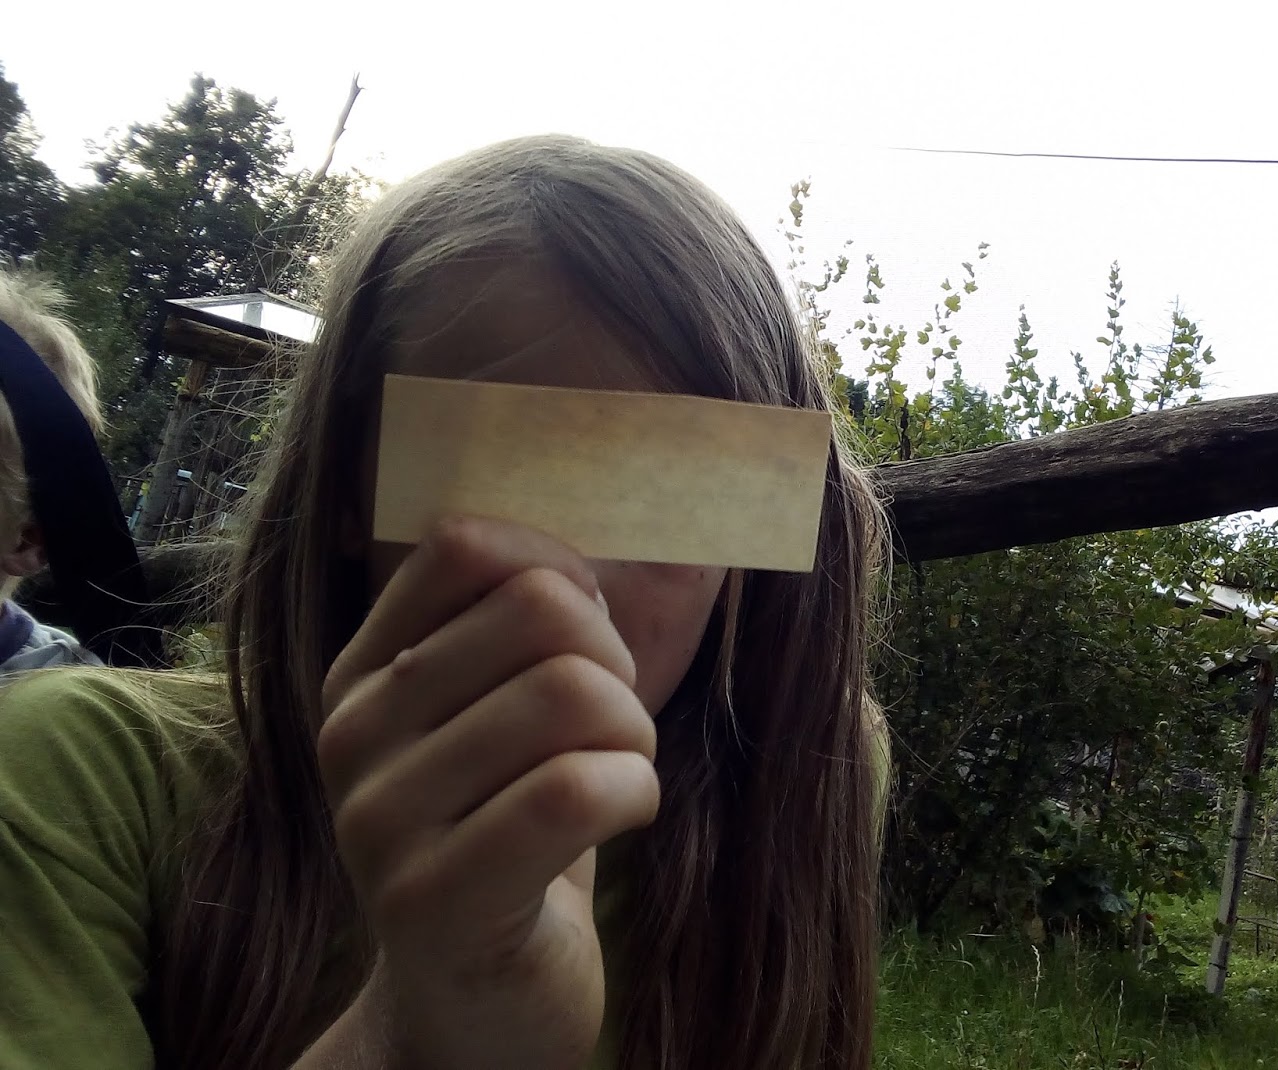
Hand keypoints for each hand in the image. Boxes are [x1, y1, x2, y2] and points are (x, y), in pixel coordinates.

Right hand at [305, 517, 657, 1069]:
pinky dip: (635, 791)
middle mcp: (352, 735)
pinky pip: (575, 789)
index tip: (586, 641)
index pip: (464, 545)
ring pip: (571, 695)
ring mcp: (380, 820)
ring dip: (633, 736)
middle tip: (612, 731)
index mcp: (362, 673)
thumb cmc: (509, 836)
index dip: (559, 571)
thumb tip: (599, 551)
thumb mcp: (495, 718)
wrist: (476, 1004)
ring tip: (616, 779)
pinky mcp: (434, 899)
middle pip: (540, 611)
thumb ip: (521, 628)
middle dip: (616, 664)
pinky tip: (623, 817)